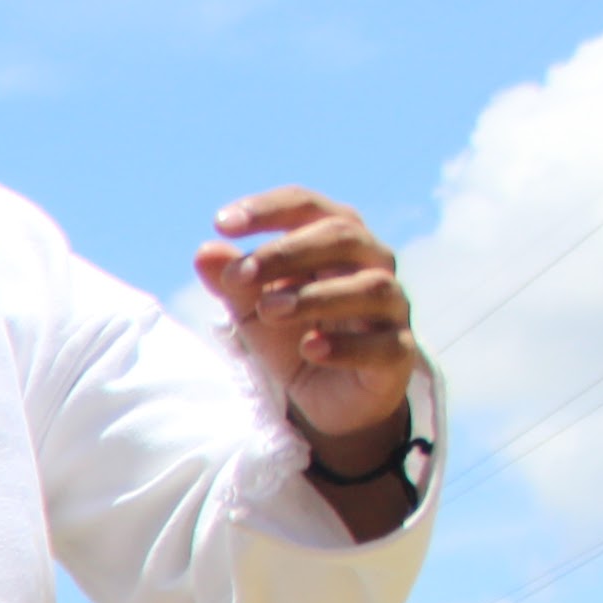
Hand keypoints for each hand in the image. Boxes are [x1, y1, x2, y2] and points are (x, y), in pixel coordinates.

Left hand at [195, 188, 420, 454]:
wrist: (329, 395)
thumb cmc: (295, 335)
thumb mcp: (254, 311)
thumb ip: (235, 284)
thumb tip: (204, 253)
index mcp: (337, 240)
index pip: (307, 208)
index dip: (268, 209)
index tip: (221, 223)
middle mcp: (372, 264)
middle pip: (343, 236)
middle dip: (287, 252)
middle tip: (239, 275)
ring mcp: (392, 308)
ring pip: (370, 287)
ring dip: (315, 296)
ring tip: (269, 310)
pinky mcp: (399, 352)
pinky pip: (385, 344)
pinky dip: (347, 346)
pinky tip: (312, 349)